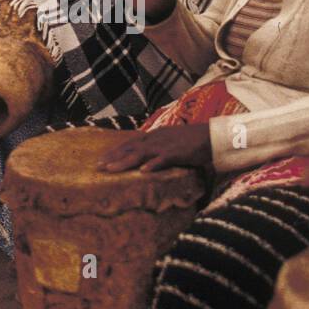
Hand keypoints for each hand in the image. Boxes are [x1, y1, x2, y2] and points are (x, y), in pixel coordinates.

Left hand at [98, 123, 212, 172]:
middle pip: (130, 148)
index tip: (102, 159)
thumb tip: (148, 160)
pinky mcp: (176, 153)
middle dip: (113, 157)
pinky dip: (152, 165)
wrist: (211, 136)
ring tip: (110, 169)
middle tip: (97, 166)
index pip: (130, 143)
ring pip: (140, 154)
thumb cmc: (192, 141)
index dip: (115, 151)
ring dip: (124, 161)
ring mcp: (165, 145)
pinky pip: (162, 160)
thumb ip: (158, 149)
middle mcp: (156, 139)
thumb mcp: (171, 142)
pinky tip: (142, 172)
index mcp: (155, 136)